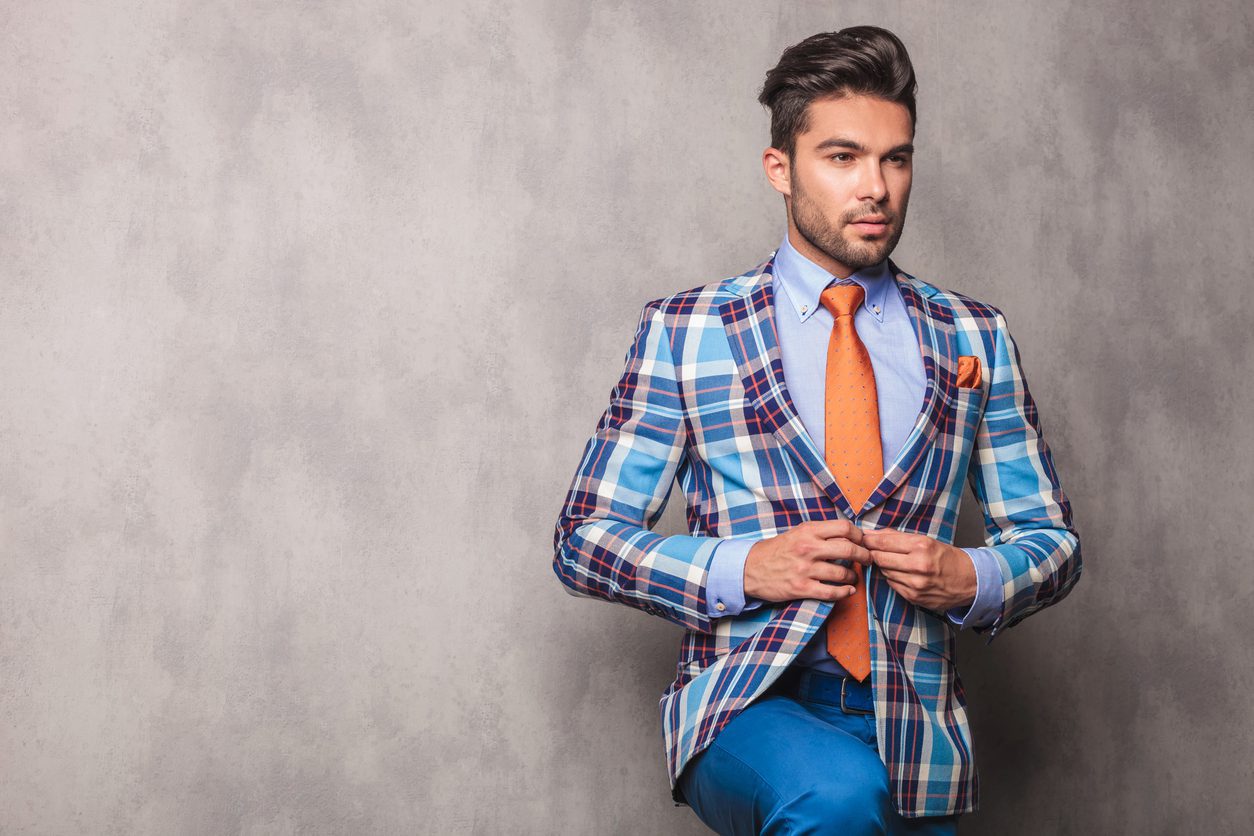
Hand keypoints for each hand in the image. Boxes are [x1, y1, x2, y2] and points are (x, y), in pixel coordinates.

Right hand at [743, 520, 872, 603]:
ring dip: (854, 576)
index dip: (859, 535)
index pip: (844, 528)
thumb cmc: (777, 550)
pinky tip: (847, 591)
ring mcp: (805, 569)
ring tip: (853, 576)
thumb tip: (848, 534)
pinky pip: (832, 592)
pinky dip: (844, 592)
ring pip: (843, 572)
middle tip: (868, 559)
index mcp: (808, 530)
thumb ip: (820, 532)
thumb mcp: (797, 533)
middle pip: (849, 549)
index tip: (863, 541)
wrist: (750, 569)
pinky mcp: (801, 588)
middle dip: (864, 556)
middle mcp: (808, 548)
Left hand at [861, 528, 976, 612]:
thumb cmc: (946, 557)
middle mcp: (918, 565)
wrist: (970, 581)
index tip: (861, 537)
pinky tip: (901, 573)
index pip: (884, 542)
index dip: (868, 540)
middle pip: (880, 558)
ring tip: (893, 560)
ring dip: (884, 566)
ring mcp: (916, 584)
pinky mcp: (914, 597)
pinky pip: (892, 584)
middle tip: (869, 549)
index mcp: (922, 546)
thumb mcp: (925, 540)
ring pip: (884, 572)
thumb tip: (870, 533)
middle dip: (872, 553)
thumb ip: (896, 537)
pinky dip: (893, 578)